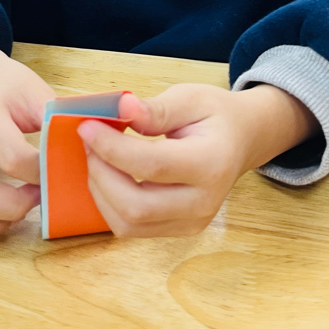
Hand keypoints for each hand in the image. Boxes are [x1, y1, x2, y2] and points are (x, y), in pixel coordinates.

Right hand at [0, 33, 55, 236]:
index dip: (41, 173)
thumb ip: (55, 120)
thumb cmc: (7, 85)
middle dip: (17, 206)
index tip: (57, 170)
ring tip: (22, 206)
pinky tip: (3, 211)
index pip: (13, 158)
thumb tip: (81, 150)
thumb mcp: (35, 90)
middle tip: (40, 195)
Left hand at [77, 82, 317, 237]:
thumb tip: (121, 108)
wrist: (242, 140)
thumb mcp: (190, 98)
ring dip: (101, 191)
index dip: (112, 148)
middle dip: (101, 174)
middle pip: (136, 206)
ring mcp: (192, 223)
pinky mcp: (179, 230)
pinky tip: (108, 174)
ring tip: (96, 156)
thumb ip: (156, 108)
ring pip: (129, 224)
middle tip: (88, 142)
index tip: (86, 126)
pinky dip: (110, 203)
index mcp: (210, 163)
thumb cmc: (216, 115)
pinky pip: (132, 228)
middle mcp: (203, 202)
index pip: (151, 165)